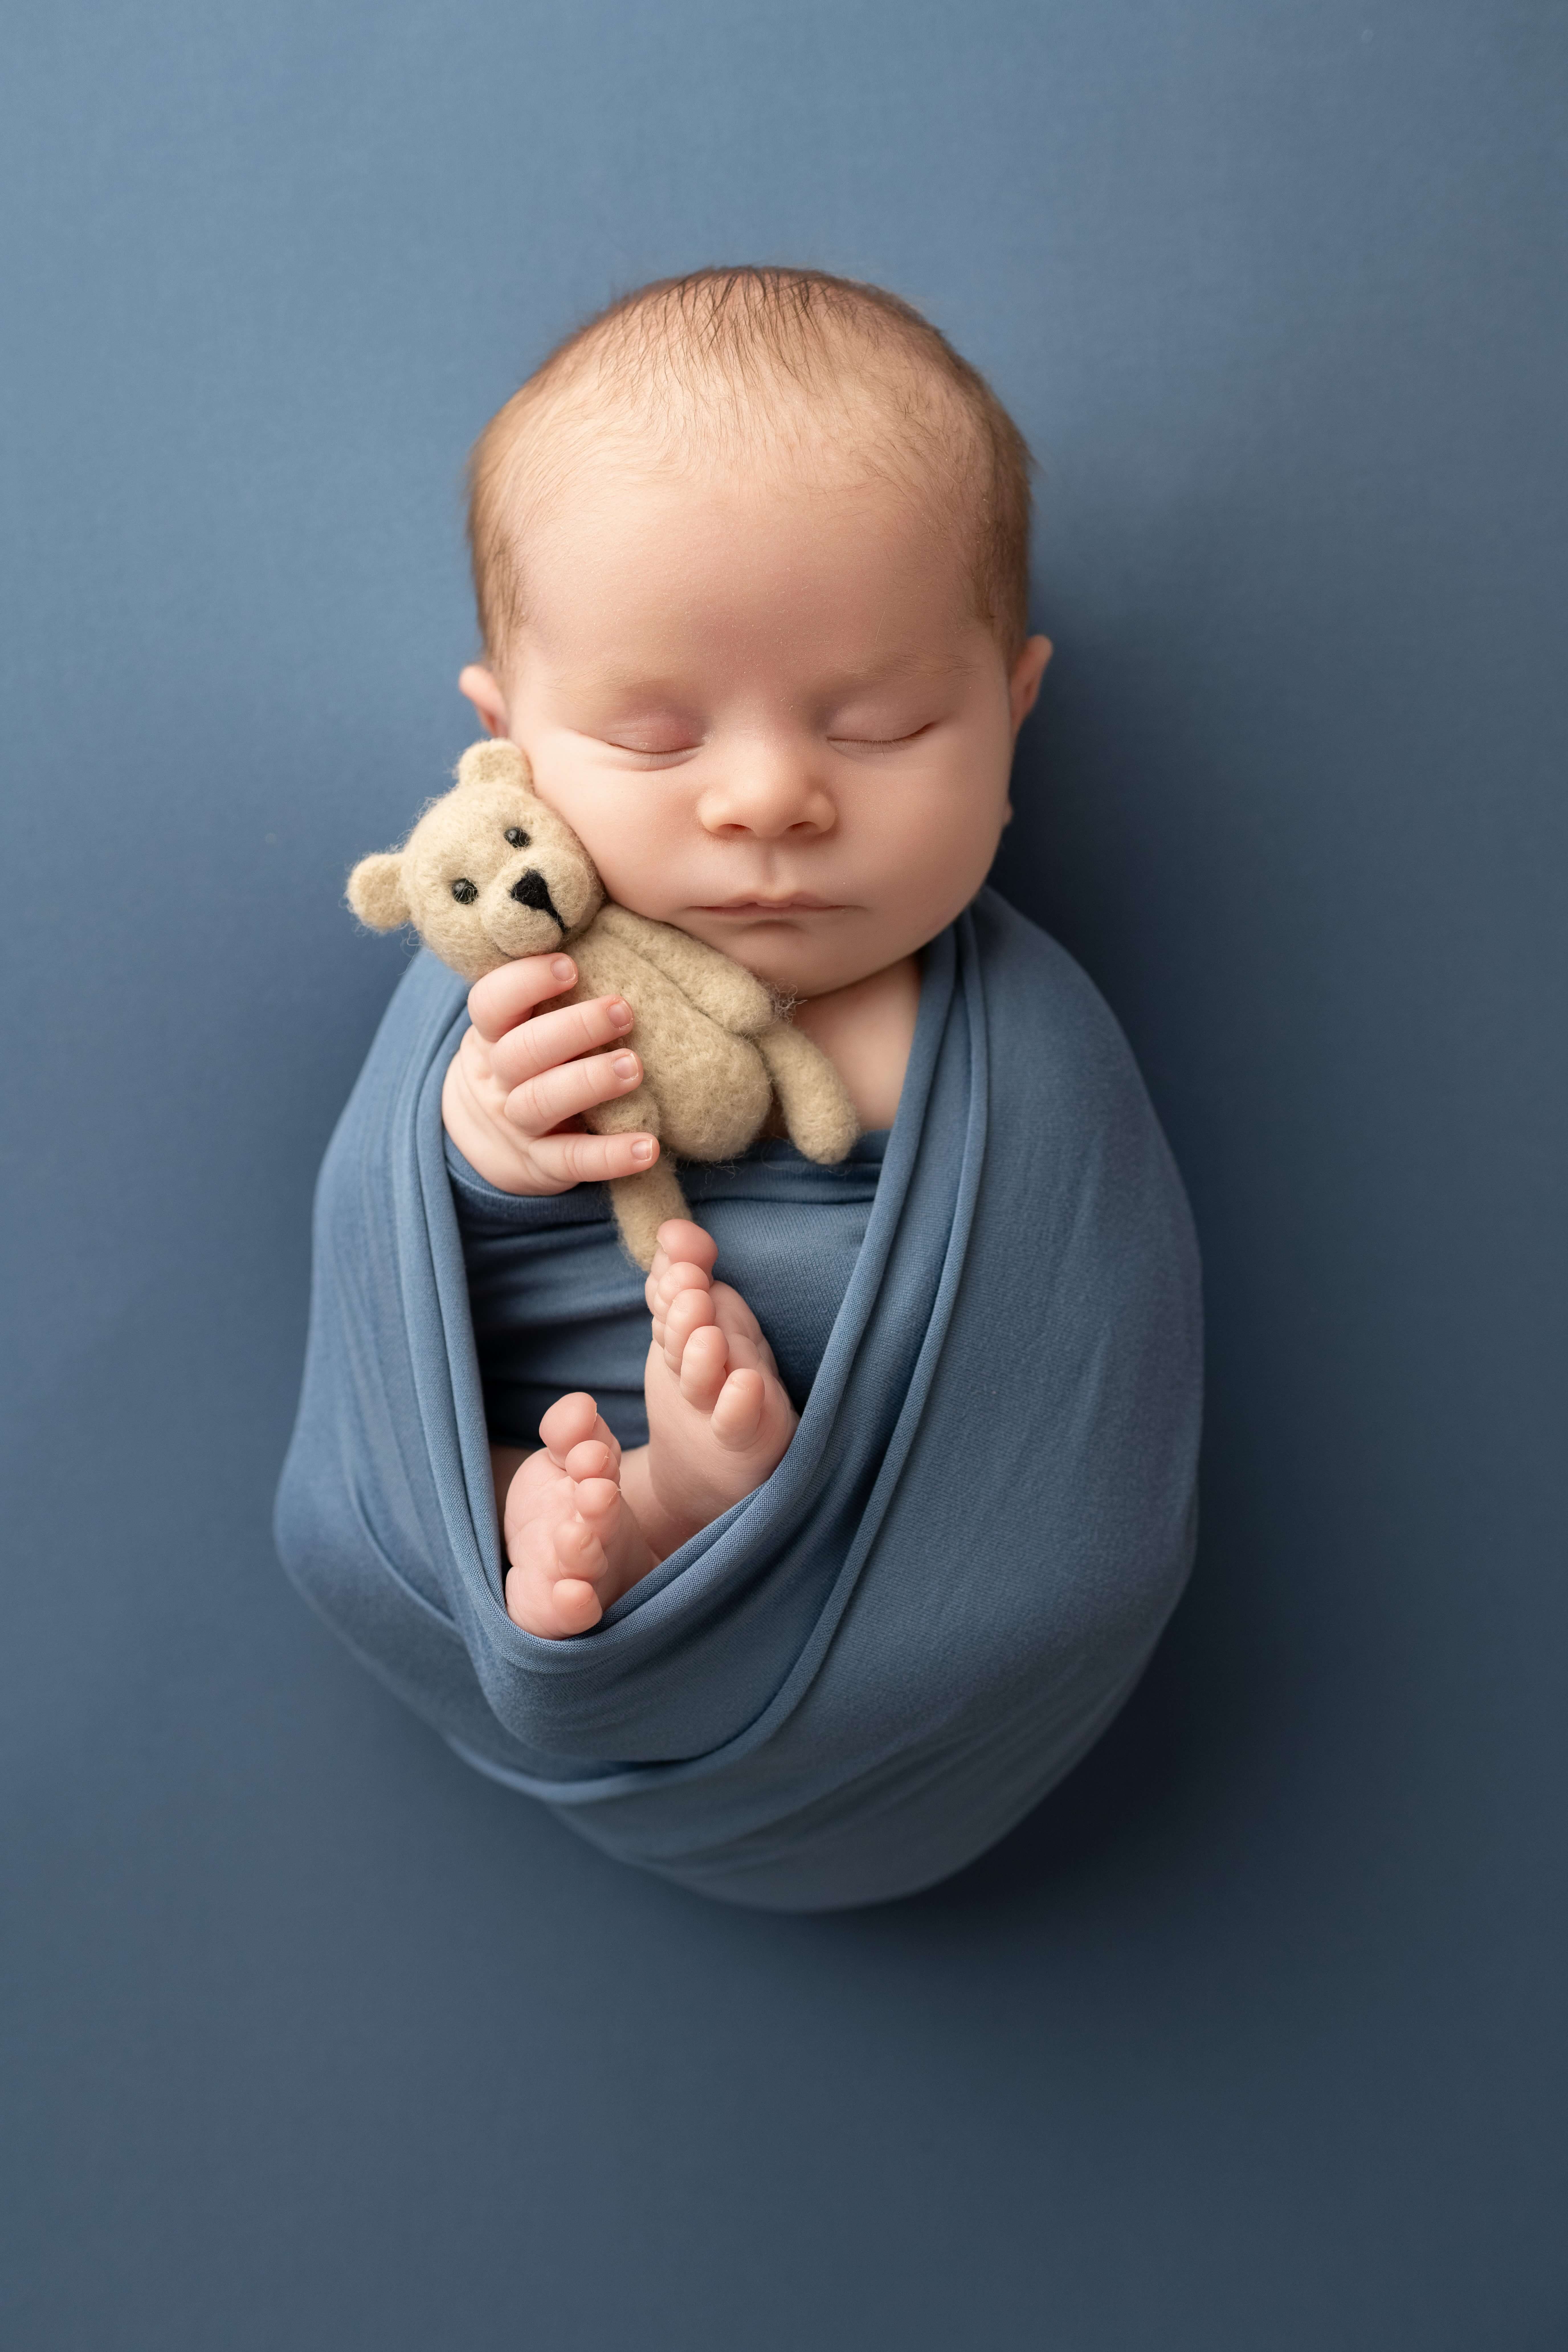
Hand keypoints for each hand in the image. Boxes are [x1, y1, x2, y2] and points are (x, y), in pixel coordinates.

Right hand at [440, 952, 659, 1195]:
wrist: (488, 1138)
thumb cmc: (531, 1059)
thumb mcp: (524, 1024)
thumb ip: (554, 990)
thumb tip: (611, 926)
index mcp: (493, 1034)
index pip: (491, 1003)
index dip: (524, 982)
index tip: (570, 965)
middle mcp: (498, 1078)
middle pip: (521, 1051)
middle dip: (571, 1028)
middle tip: (622, 1009)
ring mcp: (517, 1124)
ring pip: (541, 1101)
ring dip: (588, 1082)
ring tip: (634, 1067)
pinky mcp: (541, 1165)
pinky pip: (572, 1161)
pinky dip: (609, 1156)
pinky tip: (648, 1147)